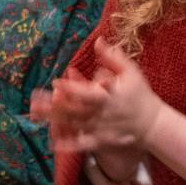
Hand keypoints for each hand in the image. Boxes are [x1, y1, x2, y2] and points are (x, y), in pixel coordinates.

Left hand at [43, 41, 161, 148]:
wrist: (152, 123)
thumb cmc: (140, 94)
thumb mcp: (131, 71)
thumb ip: (113, 57)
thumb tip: (98, 40)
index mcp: (108, 96)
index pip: (86, 91)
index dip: (70, 88)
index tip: (55, 82)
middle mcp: (101, 113)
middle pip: (73, 110)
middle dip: (52, 106)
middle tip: (33, 101)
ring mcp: (100, 128)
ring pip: (73, 125)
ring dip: (54, 120)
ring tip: (35, 115)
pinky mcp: (101, 140)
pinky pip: (82, 143)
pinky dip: (68, 144)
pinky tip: (54, 142)